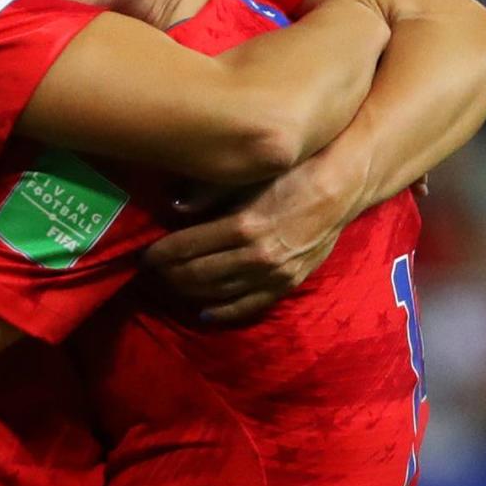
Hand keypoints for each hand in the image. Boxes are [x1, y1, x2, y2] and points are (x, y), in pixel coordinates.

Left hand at [144, 153, 361, 323]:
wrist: (342, 188)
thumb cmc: (295, 173)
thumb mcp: (252, 174)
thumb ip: (211, 191)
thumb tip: (173, 207)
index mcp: (243, 225)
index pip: (187, 247)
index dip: (160, 254)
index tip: (142, 256)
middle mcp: (256, 256)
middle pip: (198, 274)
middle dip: (168, 275)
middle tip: (150, 273)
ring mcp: (273, 275)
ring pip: (219, 293)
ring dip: (189, 292)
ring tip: (169, 286)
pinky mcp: (287, 284)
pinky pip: (249, 306)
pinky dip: (224, 312)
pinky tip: (205, 312)